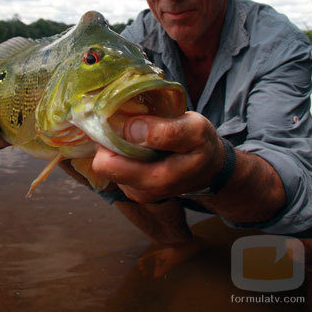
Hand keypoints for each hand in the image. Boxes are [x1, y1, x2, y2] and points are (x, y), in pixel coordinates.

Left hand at [92, 111, 224, 202]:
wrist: (209, 167)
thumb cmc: (201, 144)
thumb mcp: (194, 130)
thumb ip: (165, 131)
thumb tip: (130, 128)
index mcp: (156, 179)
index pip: (107, 162)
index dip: (111, 136)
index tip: (126, 120)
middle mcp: (141, 191)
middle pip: (103, 164)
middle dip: (112, 141)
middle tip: (131, 124)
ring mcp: (135, 191)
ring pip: (108, 164)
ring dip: (119, 147)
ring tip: (141, 136)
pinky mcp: (132, 188)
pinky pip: (115, 167)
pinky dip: (124, 154)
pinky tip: (142, 146)